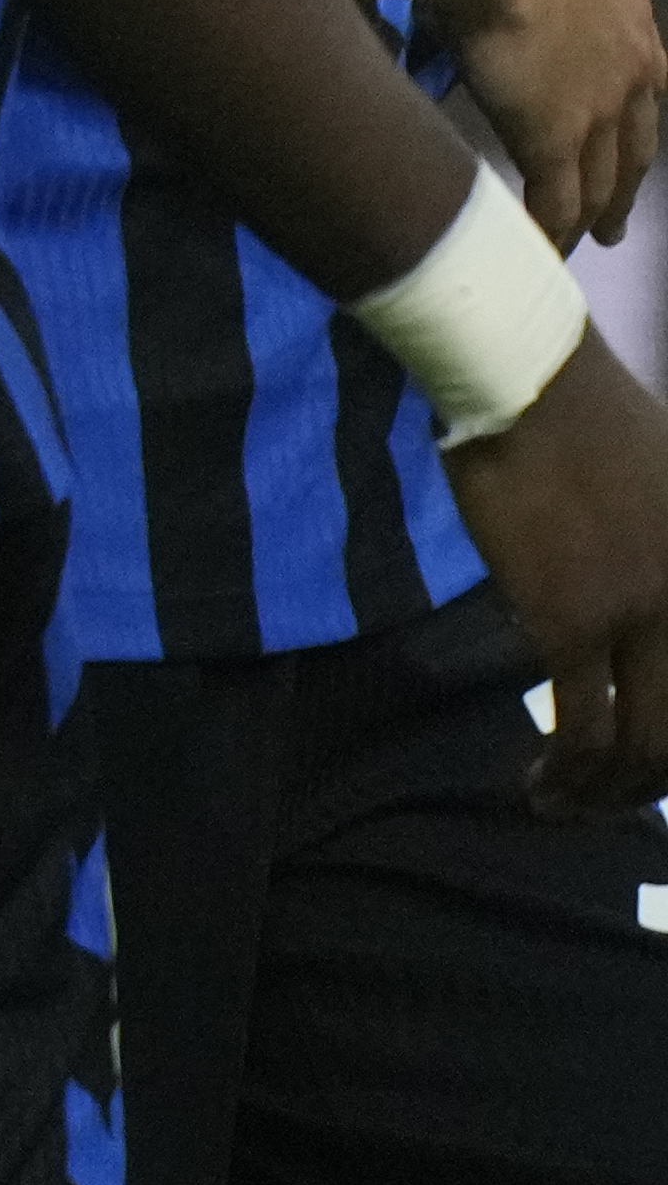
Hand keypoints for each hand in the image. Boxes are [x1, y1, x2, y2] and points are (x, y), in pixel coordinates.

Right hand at [415, 0, 665, 246]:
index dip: (628, 112)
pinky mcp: (555, 136)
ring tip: (578, 240)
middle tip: (612, 218)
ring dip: (592, 211)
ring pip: (604, 176)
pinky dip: (550, 229)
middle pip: (635, 136)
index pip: (643, 76)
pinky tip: (539, 246)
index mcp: (625, 6)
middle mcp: (630, 60)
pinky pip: (557, 200)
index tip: (617, 138)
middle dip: (623, 179)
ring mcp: (597, 102)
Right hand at [437, 339, 667, 807]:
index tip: (636, 768)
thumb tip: (638, 613)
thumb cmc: (585, 420)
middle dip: (644, 786)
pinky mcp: (573, 621)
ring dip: (602, 791)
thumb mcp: (663, 492)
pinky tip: (536, 778)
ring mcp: (641, 615)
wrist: (529, 381)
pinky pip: (581, 723)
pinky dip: (565, 769)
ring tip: (561, 803)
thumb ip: (662, 558)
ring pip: (643, 744)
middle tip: (603, 802)